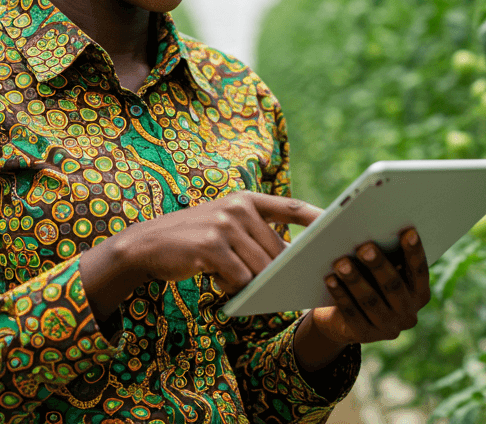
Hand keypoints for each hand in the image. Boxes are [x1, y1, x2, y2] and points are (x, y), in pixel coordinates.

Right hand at [117, 190, 322, 293]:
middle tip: (262, 280)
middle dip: (273, 271)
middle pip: (276, 251)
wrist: (147, 244)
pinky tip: (213, 277)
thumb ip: (255, 233)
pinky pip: (239, 279)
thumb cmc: (193, 239)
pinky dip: (230, 286)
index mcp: (246, 199)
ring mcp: (224, 226)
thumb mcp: (225, 224)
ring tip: (225, 273)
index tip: (339, 225)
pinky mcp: (211, 247)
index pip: (290, 207)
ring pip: (260, 268)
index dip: (317, 216)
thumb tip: (289, 259)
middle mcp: (237, 208)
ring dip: (248, 280)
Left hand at [309, 226, 429, 344]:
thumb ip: (384, 253)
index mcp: (420, 294)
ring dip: (355, 280)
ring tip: (341, 262)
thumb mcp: (379, 270)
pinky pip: (352, 314)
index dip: (415, 252)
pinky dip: (340, 295)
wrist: (346, 319)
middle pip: (394, 287)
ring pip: (371, 301)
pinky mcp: (365, 336)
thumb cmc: (367, 281)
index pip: (419, 272)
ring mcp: (388, 328)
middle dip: (379, 266)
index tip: (408, 232)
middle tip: (365, 247)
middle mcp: (408, 314)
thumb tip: (373, 226)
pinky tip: (331, 279)